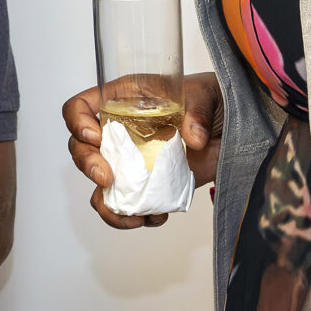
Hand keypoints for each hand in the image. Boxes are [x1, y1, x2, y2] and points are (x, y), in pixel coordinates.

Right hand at [62, 71, 221, 228]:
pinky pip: (126, 206)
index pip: (81, 107)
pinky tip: (156, 216)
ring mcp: (131, 161)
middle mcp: (119, 132)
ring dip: (107, 203)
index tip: (96, 137)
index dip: (78, 122)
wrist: (232, 129)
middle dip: (87, 165)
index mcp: (123, 100)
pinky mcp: (147, 185)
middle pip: (81, 148)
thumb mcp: (206, 93)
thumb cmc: (212, 99)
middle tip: (107, 178)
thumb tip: (193, 138)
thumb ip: (198, 111)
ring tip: (132, 213)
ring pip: (98, 185)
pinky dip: (134, 217)